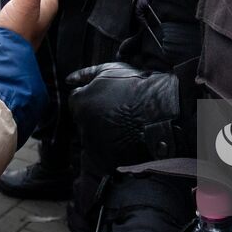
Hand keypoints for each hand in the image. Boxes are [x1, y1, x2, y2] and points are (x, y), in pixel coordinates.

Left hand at [68, 63, 183, 165]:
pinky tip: (128, 137)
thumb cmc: (137, 86)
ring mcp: (95, 146)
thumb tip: (68, 80)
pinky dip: (114, 148)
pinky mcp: (107, 161)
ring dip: (105, 132)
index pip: (77, 102)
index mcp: (80, 104)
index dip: (94, 97)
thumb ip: (85, 74)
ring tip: (127, 123)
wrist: (163, 109)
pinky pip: (105, 155)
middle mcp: (83, 127)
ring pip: (94, 138)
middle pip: (84, 121)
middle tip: (120, 110)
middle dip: (96, 115)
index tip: (110, 97)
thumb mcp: (110, 70)